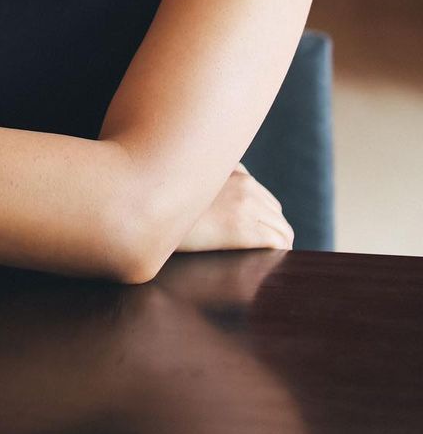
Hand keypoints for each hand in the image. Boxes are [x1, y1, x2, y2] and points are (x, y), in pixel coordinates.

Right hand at [175, 162, 294, 253]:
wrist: (150, 214)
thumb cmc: (167, 202)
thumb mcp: (193, 179)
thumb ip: (213, 177)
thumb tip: (227, 184)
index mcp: (235, 171)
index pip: (266, 199)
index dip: (265, 220)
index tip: (258, 235)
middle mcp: (244, 185)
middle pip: (276, 214)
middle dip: (273, 232)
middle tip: (263, 252)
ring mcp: (245, 206)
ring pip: (282, 228)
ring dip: (279, 244)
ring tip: (266, 260)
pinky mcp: (242, 229)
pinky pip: (277, 241)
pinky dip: (280, 252)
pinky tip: (270, 262)